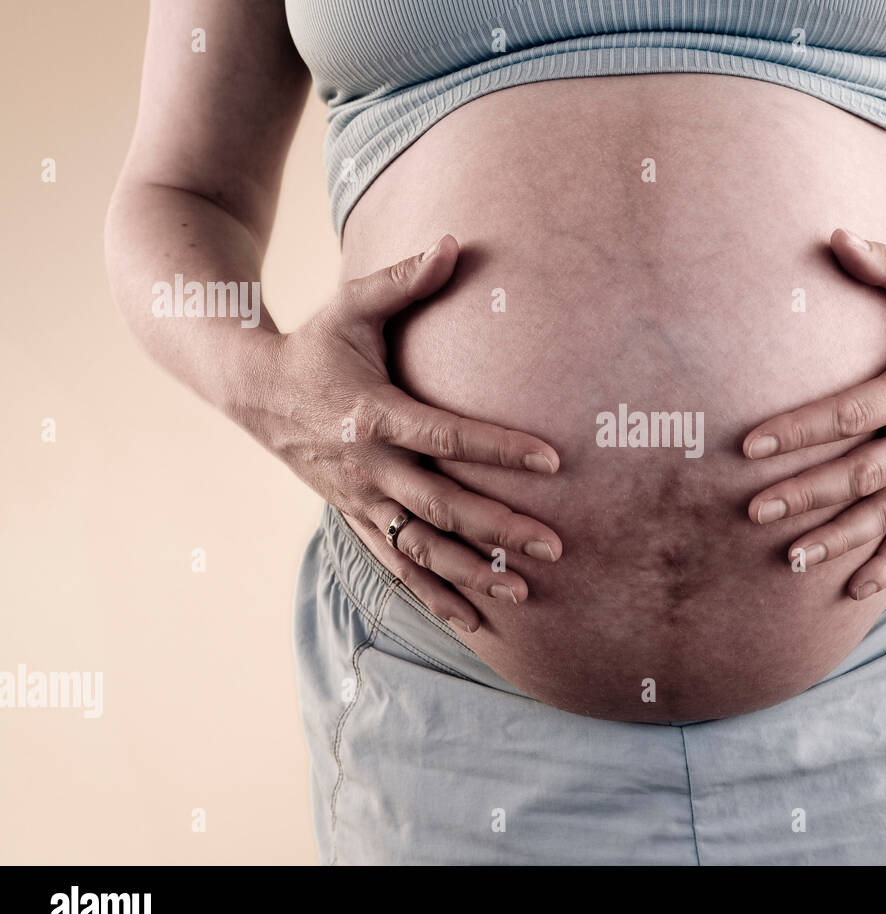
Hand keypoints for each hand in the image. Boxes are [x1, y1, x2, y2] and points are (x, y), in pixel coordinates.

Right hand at [236, 235, 562, 630]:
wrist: (251, 389)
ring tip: (526, 592)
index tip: (554, 459)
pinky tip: (472, 621)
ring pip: (421, 548)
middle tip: (555, 544)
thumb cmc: (314, 342)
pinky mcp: (357, 517)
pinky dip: (434, 595)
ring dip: (473, 574)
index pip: (448, 437)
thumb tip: (454, 242)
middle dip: (500, 529)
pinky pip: (397, 566)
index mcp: (376, 413)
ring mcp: (361, 500)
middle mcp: (369, 466)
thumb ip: (403, 280)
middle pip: (442, 506)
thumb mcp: (351, 305)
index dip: (501, 448)